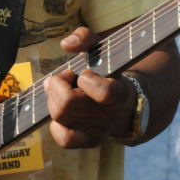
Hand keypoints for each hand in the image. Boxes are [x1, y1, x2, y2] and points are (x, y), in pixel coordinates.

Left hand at [44, 26, 134, 148]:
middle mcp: (110, 115)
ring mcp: (99, 131)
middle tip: (64, 77)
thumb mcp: (102, 49)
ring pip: (60, 117)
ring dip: (53, 98)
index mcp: (120, 92)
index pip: (104, 92)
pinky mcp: (89, 141)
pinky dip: (55, 125)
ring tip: (62, 90)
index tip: (84, 72)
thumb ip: (86, 38)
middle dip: (58, 85)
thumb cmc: (109, 71)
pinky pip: (64, 139)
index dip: (86, 80)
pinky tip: (60, 112)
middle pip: (68, 104)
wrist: (126, 104)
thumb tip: (66, 44)